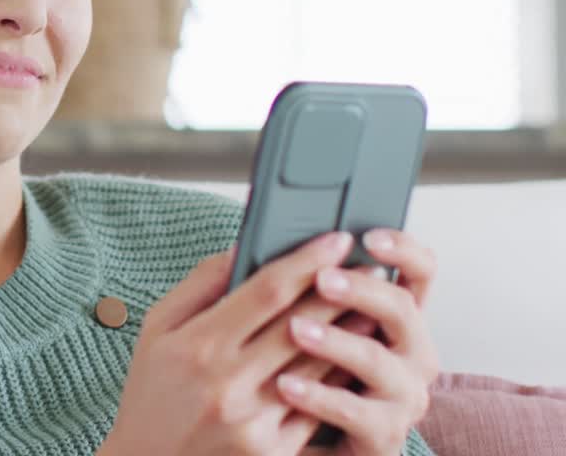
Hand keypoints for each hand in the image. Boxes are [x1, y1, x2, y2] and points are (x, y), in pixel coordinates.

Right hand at [102, 231, 365, 454]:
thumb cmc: (151, 393)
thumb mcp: (156, 330)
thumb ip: (199, 286)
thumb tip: (240, 248)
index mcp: (199, 345)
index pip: (267, 291)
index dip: (307, 261)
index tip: (336, 239)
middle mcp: (228, 382)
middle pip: (302, 325)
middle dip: (340, 292)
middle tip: (368, 268)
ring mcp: (253, 421)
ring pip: (318, 368)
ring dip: (350, 336)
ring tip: (370, 309)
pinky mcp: (271, 452)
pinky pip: (316, 409)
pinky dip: (337, 382)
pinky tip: (351, 362)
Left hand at [274, 229, 439, 454]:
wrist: (305, 440)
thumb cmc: (305, 371)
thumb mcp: (296, 323)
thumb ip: (289, 287)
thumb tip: (253, 245)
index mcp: (394, 314)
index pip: (419, 270)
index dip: (402, 250)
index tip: (367, 236)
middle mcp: (411, 350)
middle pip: (403, 309)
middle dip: (361, 290)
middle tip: (322, 278)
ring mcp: (402, 395)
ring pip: (378, 361)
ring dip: (337, 342)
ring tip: (296, 329)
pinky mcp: (383, 435)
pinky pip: (355, 413)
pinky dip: (319, 397)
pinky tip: (285, 385)